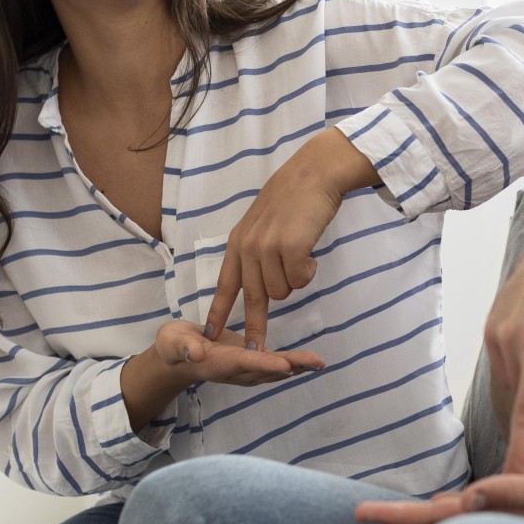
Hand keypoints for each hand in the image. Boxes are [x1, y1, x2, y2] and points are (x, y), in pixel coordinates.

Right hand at [150, 317, 325, 385]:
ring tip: (320, 362)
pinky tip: (310, 362)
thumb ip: (183, 347)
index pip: (243, 363)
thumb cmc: (174, 344)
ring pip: (274, 369)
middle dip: (292, 366)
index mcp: (218, 363)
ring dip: (298, 366)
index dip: (264, 364)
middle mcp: (235, 370)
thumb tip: (194, 353)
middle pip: (266, 369)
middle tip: (317, 363)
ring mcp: (244, 370)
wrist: (179, 355)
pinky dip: (293, 364)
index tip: (284, 365)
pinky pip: (274, 365)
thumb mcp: (172, 341)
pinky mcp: (251, 363)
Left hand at [205, 127, 375, 348]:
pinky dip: (309, 271)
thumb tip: (266, 284)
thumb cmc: (295, 198)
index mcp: (238, 243)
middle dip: (257, 328)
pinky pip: (301, 280)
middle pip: (255, 298)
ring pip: (283, 291)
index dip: (218, 313)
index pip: (224, 285)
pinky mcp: (290, 249)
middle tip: (259, 350)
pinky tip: (310, 252)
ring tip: (301, 255)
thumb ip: (259, 251)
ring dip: (295, 279)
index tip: (209, 336)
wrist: (314, 174)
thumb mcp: (265, 224)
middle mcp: (248, 248)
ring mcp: (267, 248)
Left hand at [355, 459, 523, 523]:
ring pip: (458, 521)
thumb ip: (517, 494)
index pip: (439, 521)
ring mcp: (513, 522)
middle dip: (403, 519)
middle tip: (363, 513)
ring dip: (426, 516)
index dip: (399, 517)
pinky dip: (457, 508)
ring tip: (392, 511)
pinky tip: (453, 506)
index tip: (362, 514)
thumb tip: (469, 498)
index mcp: (505, 521)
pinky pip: (481, 512)